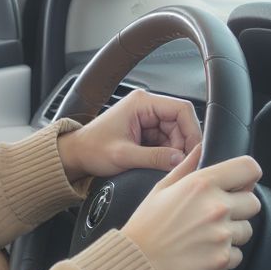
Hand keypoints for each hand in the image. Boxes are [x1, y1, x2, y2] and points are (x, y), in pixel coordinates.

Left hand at [56, 89, 200, 181]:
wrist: (75, 155)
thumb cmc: (91, 149)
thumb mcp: (123, 155)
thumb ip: (154, 157)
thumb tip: (181, 160)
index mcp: (141, 103)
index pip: (181, 109)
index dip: (192, 130)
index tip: (195, 151)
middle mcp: (146, 107)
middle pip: (181, 123)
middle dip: (183, 144)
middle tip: (180, 164)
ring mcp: (146, 119)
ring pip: (175, 134)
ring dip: (175, 151)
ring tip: (165, 165)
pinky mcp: (145, 132)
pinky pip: (166, 141)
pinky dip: (167, 154)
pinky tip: (160, 163)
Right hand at [121, 145, 261, 269]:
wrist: (139, 260)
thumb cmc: (148, 223)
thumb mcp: (162, 187)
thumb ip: (187, 166)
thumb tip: (200, 149)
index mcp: (202, 184)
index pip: (249, 168)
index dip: (247, 175)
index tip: (241, 182)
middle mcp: (216, 207)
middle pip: (253, 202)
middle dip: (239, 207)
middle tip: (216, 214)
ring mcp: (221, 234)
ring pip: (246, 230)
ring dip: (232, 232)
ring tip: (205, 234)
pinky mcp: (222, 258)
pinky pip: (238, 254)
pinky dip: (224, 254)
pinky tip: (204, 250)